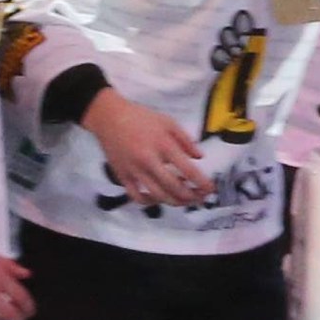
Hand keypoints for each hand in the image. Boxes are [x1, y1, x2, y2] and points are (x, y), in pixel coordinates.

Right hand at [81, 89, 210, 206]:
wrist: (109, 117)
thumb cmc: (140, 117)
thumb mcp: (168, 122)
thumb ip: (186, 140)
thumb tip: (199, 158)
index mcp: (163, 145)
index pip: (187, 170)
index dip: (201, 183)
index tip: (210, 188)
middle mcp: (149, 161)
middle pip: (174, 188)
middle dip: (191, 196)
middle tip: (200, 197)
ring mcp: (134, 171)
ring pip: (157, 196)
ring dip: (175, 202)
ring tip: (185, 200)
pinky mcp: (122, 176)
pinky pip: (137, 197)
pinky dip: (150, 202)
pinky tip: (159, 198)